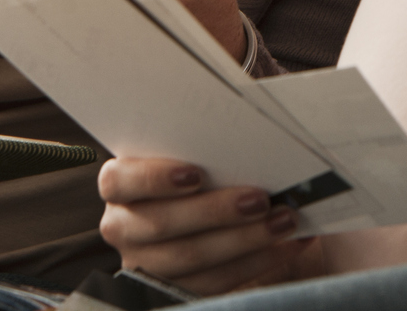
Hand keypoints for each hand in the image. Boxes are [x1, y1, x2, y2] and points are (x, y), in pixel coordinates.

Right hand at [98, 157, 320, 295]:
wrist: (210, 206)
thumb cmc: (200, 163)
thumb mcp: (188, 146)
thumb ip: (198, 136)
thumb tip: (241, 117)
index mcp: (118, 184)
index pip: (119, 181)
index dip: (155, 178)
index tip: (195, 174)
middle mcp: (123, 226)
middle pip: (162, 224)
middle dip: (216, 211)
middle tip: (259, 199)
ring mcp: (147, 262)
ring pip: (191, 258)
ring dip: (244, 240)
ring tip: (284, 221)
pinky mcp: (175, 288)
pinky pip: (215, 282)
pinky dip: (256, 262)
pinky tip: (287, 244)